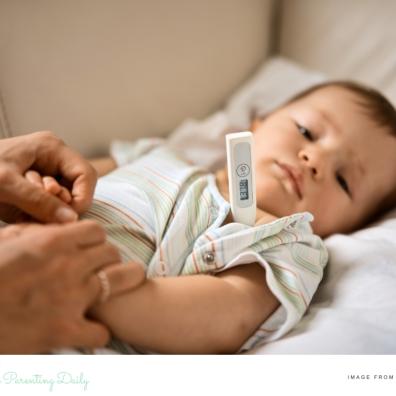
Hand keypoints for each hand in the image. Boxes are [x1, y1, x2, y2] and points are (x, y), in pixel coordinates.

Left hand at [0, 131, 96, 223]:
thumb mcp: (6, 185)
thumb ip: (40, 202)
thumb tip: (72, 220)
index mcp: (51, 147)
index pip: (85, 174)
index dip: (83, 197)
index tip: (68, 217)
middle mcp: (53, 159)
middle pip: (78, 188)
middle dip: (61, 203)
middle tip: (38, 210)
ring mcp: (46, 174)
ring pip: (65, 200)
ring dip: (48, 210)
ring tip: (22, 208)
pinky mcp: (36, 189)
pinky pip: (51, 206)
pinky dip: (39, 214)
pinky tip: (21, 211)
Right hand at [0, 220, 144, 352]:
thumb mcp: (4, 242)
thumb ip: (34, 232)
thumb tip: (55, 229)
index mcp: (51, 242)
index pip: (96, 231)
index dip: (96, 238)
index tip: (93, 245)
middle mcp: (67, 266)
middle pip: (111, 252)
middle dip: (110, 257)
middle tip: (106, 264)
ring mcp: (70, 299)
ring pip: (121, 279)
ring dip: (127, 279)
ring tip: (130, 278)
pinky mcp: (64, 331)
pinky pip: (100, 331)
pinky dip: (99, 332)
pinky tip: (93, 330)